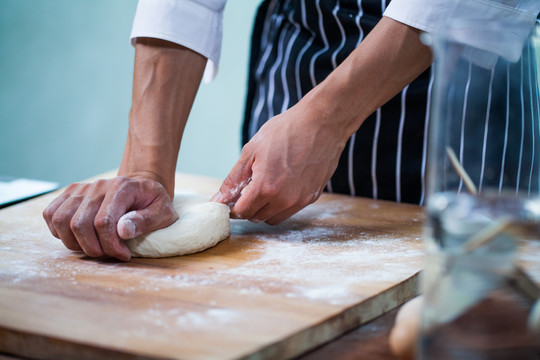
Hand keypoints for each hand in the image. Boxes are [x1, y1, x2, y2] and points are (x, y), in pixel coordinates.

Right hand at [43, 176, 177, 260]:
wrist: (142, 187)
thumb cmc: (153, 203)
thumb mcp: (164, 213)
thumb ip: (146, 221)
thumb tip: (123, 230)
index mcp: (121, 188)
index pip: (103, 222)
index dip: (111, 246)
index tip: (124, 254)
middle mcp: (98, 186)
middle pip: (79, 224)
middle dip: (93, 248)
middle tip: (109, 254)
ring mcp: (81, 189)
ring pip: (61, 221)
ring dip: (75, 243)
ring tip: (95, 247)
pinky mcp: (70, 194)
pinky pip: (51, 214)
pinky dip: (59, 232)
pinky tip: (79, 238)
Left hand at [212, 102, 347, 223]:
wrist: (321, 123)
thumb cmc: (286, 131)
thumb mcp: (251, 151)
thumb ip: (233, 179)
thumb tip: (219, 198)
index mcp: (265, 187)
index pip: (242, 212)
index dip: (232, 207)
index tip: (230, 200)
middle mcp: (284, 199)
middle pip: (256, 217)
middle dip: (247, 208)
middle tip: (244, 192)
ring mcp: (300, 200)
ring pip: (274, 218)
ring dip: (264, 209)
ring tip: (262, 188)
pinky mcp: (312, 197)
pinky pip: (290, 210)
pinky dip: (280, 204)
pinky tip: (280, 186)